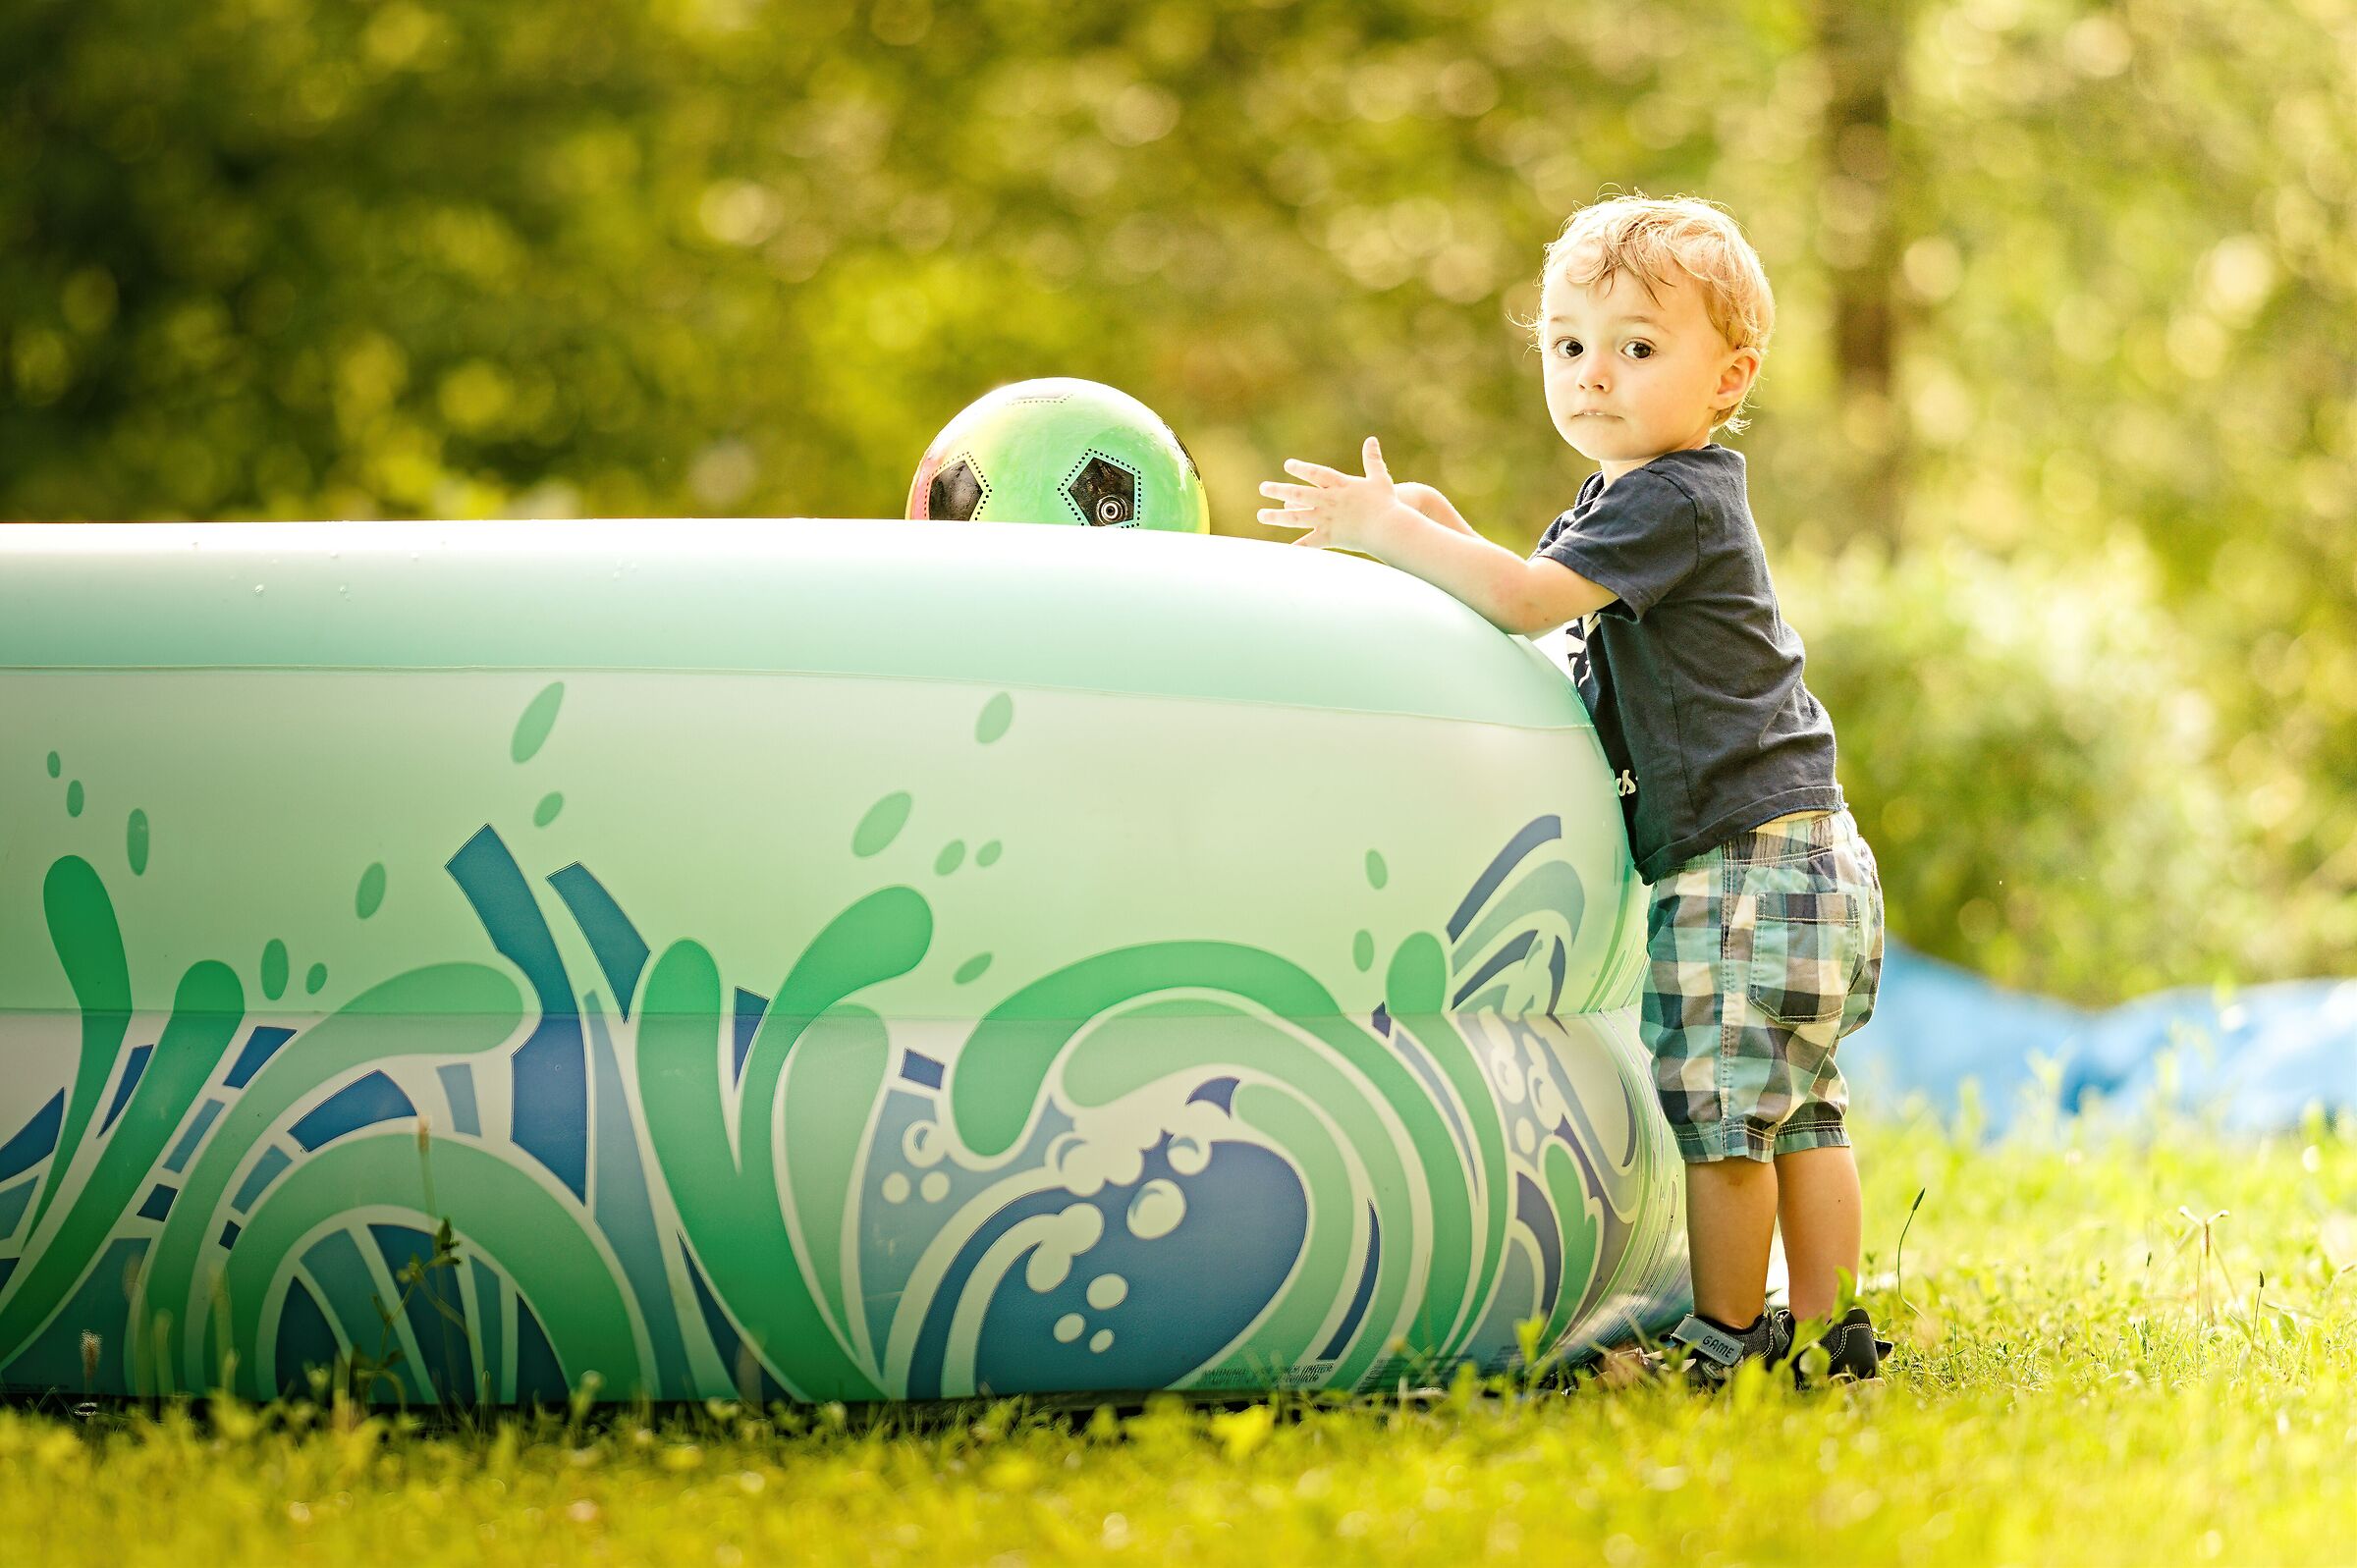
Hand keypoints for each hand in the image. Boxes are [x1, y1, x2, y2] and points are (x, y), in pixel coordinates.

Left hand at [1256, 436, 1415, 551]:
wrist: (1389, 528)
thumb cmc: (1387, 503)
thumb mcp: (1380, 478)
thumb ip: (1373, 459)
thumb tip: (1371, 440)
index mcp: (1340, 485)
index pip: (1316, 474)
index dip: (1302, 468)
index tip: (1288, 465)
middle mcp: (1329, 501)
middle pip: (1298, 493)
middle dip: (1278, 489)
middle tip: (1263, 487)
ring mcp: (1327, 519)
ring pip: (1297, 517)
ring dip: (1277, 516)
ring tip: (1261, 515)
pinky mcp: (1330, 537)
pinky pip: (1309, 544)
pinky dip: (1295, 548)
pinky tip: (1280, 549)